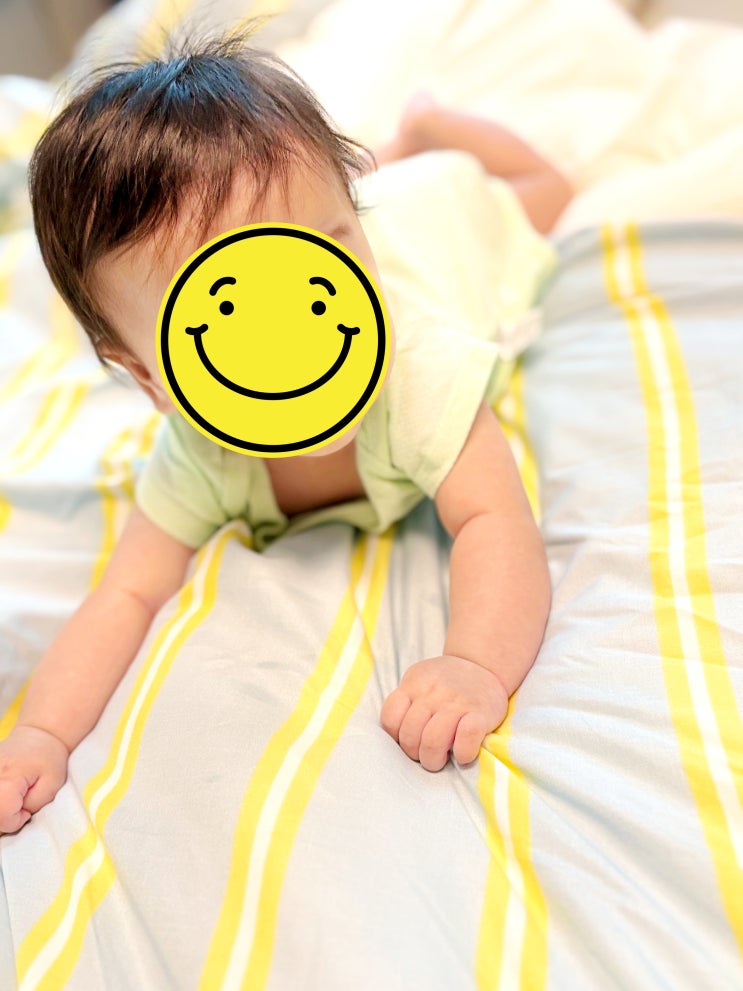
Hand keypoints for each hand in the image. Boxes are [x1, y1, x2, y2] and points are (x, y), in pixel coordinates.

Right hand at [0, 725, 68, 833]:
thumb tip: (13, 819)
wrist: (36, 735)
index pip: (2, 815)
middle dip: (4, 819)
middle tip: (19, 806)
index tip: (27, 810)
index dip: (16, 820)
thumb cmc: (48, 759)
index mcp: (8, 775)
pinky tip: (4, 797)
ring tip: (10, 801)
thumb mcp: (52, 784)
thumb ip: (32, 807)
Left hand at [381, 654, 508, 771]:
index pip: (390, 718)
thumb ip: (407, 702)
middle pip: (410, 735)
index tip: (408, 740)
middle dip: (415, 754)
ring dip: (433, 760)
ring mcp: (457, 702)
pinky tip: (462, 754)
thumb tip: (396, 738)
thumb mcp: (420, 680)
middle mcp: (433, 691)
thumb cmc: (446, 682)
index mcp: (414, 683)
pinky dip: (462, 754)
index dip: (395, 737)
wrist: (483, 666)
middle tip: (425, 755)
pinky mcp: (481, 714)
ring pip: (432, 741)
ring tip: (441, 760)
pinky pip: (465, 740)